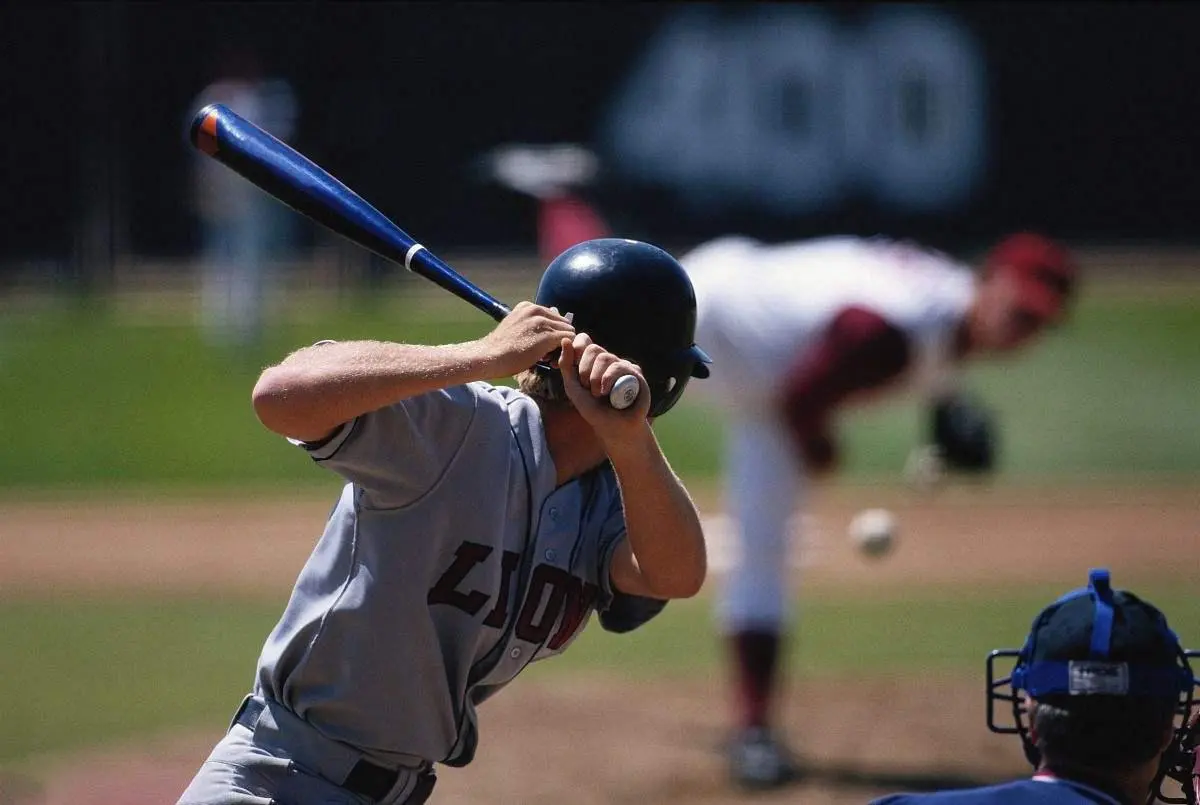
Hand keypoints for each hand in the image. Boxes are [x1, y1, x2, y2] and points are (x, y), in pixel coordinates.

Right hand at [477, 302, 575, 376]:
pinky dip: (564, 352)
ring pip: (568, 332)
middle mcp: (536, 310)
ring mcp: (542, 322)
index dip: (552, 332)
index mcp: (528, 306)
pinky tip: (551, 361)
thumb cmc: (500, 347)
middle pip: (563, 323)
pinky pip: (569, 341)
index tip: (544, 347)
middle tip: (548, 355)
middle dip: (559, 338)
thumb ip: (531, 323)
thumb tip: (547, 320)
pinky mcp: (547, 336)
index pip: (554, 317)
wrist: (490, 356)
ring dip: (562, 346)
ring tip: (549, 358)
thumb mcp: (514, 327)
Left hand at [558, 332, 651, 447]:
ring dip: (595, 378)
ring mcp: (622, 365)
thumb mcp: (573, 388)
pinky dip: (608, 380)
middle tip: (586, 388)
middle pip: (592, 348)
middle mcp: (608, 360)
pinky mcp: (635, 372)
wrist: (614, 428)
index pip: (584, 340)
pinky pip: (618, 367)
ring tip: (598, 394)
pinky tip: (607, 393)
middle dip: (584, 370)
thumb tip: (565, 340)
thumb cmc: (594, 409)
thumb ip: (566, 365)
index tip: (574, 369)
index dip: (577, 348)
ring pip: (605, 357)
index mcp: (592, 361)